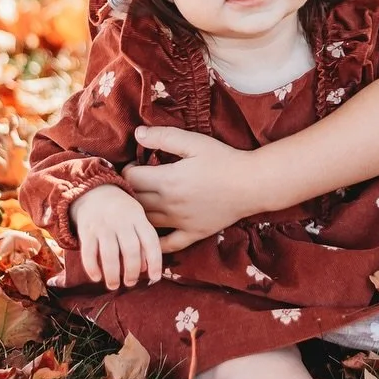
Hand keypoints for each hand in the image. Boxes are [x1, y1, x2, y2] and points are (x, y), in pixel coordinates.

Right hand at [68, 185, 161, 290]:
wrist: (94, 190)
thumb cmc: (122, 211)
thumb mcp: (137, 219)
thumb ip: (143, 241)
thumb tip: (147, 269)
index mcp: (138, 218)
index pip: (150, 241)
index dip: (155, 262)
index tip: (155, 279)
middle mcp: (122, 222)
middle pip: (130, 250)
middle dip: (132, 271)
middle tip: (131, 283)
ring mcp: (103, 226)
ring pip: (110, 254)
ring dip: (112, 274)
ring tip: (114, 286)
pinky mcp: (86, 230)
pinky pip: (89, 253)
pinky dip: (92, 268)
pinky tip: (97, 278)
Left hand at [123, 126, 258, 253]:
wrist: (252, 184)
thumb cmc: (224, 160)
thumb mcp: (195, 142)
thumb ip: (164, 137)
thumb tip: (137, 134)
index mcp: (166, 180)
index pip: (129, 179)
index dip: (126, 170)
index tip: (135, 165)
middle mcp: (168, 204)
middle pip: (133, 202)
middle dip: (129, 191)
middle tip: (135, 183)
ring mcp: (179, 222)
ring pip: (145, 222)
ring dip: (138, 213)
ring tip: (141, 203)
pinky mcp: (192, 234)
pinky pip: (167, 244)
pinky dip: (154, 242)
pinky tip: (149, 235)